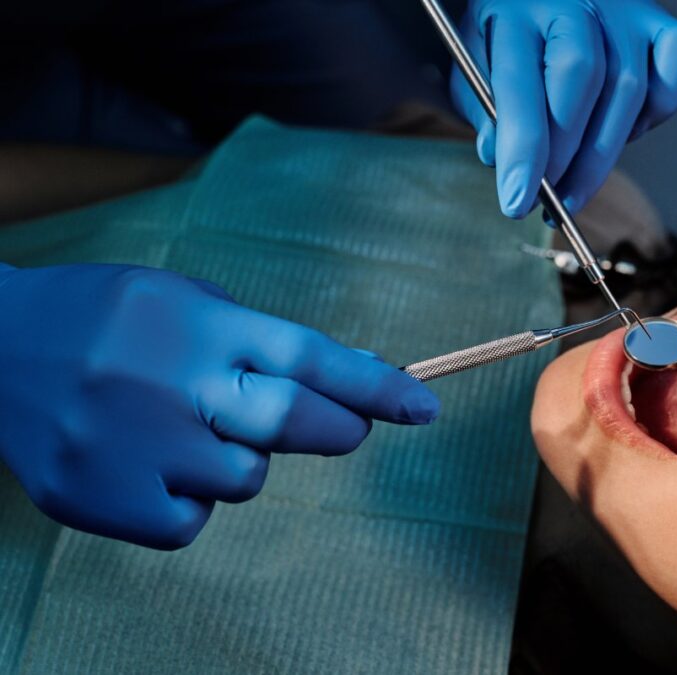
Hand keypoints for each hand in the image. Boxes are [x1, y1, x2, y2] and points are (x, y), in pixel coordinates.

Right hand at [0, 264, 438, 548]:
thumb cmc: (109, 320)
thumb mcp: (184, 301)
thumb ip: (256, 341)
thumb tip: (347, 386)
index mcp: (196, 324)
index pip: (307, 356)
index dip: (374, 386)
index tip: (423, 408)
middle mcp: (167, 383)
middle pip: (291, 421)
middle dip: (339, 428)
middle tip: (346, 426)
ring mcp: (131, 446)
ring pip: (246, 480)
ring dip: (243, 461)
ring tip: (190, 429)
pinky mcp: (100, 499)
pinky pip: (191, 522)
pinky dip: (190, 499)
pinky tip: (152, 463)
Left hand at [452, 0, 676, 218]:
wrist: (537, 0)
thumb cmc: (505, 37)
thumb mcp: (474, 66)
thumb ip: (485, 110)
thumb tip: (501, 159)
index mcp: (514, 8)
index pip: (522, 81)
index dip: (523, 149)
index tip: (517, 202)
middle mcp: (574, 0)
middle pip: (584, 79)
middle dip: (566, 156)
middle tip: (549, 201)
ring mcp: (623, 9)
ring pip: (630, 87)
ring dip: (603, 155)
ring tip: (573, 190)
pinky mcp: (660, 24)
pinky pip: (673, 75)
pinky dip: (654, 115)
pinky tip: (622, 133)